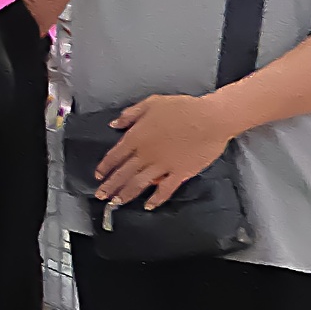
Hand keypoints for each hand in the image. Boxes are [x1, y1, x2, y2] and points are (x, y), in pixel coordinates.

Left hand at [95, 90, 243, 208]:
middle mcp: (146, 154)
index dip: (105, 167)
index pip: (114, 156)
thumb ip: (131, 114)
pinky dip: (156, 199)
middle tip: (100, 195)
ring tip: (116, 202)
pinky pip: (165, 190)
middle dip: (110, 186)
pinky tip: (148, 206)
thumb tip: (114, 124)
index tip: (98, 176)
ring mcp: (163, 165)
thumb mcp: (151, 103)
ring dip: (126, 194)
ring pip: (139, 183)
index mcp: (136, 137)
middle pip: (123, 173)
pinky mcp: (180, 173)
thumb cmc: (183, 107)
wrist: (211, 118)